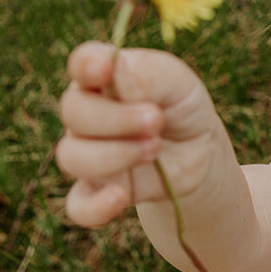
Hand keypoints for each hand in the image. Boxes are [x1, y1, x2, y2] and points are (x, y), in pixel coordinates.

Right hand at [55, 42, 230, 227]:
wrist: (198, 152)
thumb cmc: (180, 106)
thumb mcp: (178, 82)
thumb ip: (148, 73)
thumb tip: (116, 69)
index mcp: (102, 77)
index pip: (82, 64)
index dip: (87, 65)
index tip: (103, 69)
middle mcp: (85, 113)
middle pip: (74, 113)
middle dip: (117, 119)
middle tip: (157, 121)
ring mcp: (87, 152)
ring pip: (72, 157)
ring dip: (115, 155)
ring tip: (155, 148)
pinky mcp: (97, 190)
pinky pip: (79, 205)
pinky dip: (95, 206)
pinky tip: (120, 197)